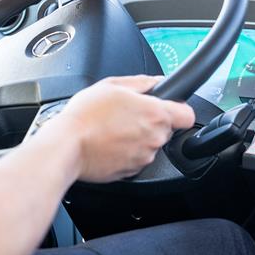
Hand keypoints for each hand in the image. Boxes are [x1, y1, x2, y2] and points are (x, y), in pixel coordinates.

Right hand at [44, 75, 194, 182]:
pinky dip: (126, 152)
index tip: (169, 107)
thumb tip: (156, 82)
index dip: (179, 109)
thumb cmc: (85, 116)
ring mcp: (144, 157)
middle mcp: (154, 137)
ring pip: (150, 145)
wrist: (66, 146)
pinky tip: (109, 144)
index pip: (188, 115)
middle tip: (127, 115)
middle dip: (151, 122)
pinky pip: (136, 159)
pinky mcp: (132, 172)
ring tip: (113, 130)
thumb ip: (141, 82)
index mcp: (155, 114)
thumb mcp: (111, 85)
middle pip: (166, 129)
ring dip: (138, 138)